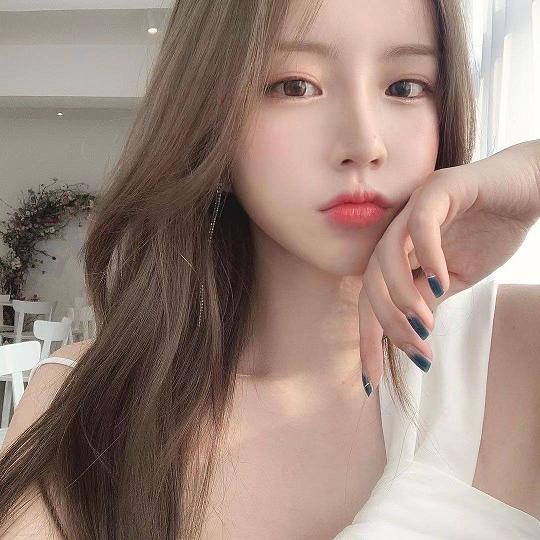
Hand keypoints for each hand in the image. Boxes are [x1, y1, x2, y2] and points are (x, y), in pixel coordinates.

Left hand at [359, 140, 539, 394]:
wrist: (528, 190)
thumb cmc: (489, 231)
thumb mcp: (455, 279)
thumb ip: (427, 301)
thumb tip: (408, 338)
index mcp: (398, 255)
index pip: (372, 302)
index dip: (368, 341)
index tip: (371, 383)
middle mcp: (397, 232)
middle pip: (370, 283)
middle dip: (385, 324)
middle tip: (416, 353)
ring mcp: (413, 208)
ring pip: (386, 254)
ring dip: (402, 295)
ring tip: (423, 325)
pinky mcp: (439, 188)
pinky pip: (423, 223)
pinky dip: (427, 255)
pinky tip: (441, 283)